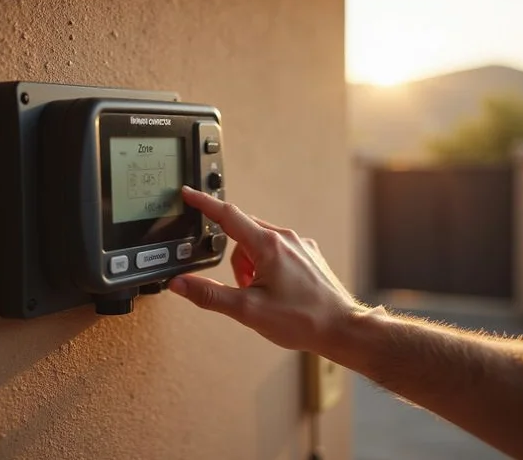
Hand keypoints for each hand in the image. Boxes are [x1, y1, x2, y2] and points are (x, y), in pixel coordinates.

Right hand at [168, 186, 363, 354]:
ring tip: (262, 294)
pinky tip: (277, 291)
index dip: (203, 204)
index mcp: (268, 245)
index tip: (188, 193)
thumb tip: (180, 284)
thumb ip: (210, 295)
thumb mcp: (247, 311)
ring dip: (251, 266)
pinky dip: (267, 267)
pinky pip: (278, 251)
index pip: (227, 215)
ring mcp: (300, 246)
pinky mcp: (308, 256)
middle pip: (242, 234)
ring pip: (260, 244)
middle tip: (243, 287)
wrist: (342, 329)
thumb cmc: (302, 319)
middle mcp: (286, 239)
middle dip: (235, 260)